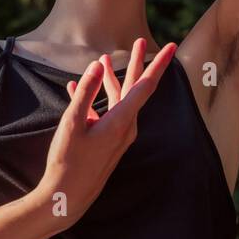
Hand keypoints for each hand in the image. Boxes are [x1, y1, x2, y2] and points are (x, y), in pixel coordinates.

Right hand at [35, 38, 176, 227]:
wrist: (66, 197)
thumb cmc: (68, 162)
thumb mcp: (72, 124)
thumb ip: (85, 93)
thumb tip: (97, 65)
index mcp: (121, 121)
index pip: (145, 86)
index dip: (158, 64)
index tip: (171, 46)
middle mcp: (125, 127)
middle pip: (134, 89)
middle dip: (137, 64)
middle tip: (141, 41)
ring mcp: (116, 135)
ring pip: (118, 100)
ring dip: (110, 80)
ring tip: (102, 60)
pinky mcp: (106, 141)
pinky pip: (104, 113)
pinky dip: (93, 99)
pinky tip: (76, 88)